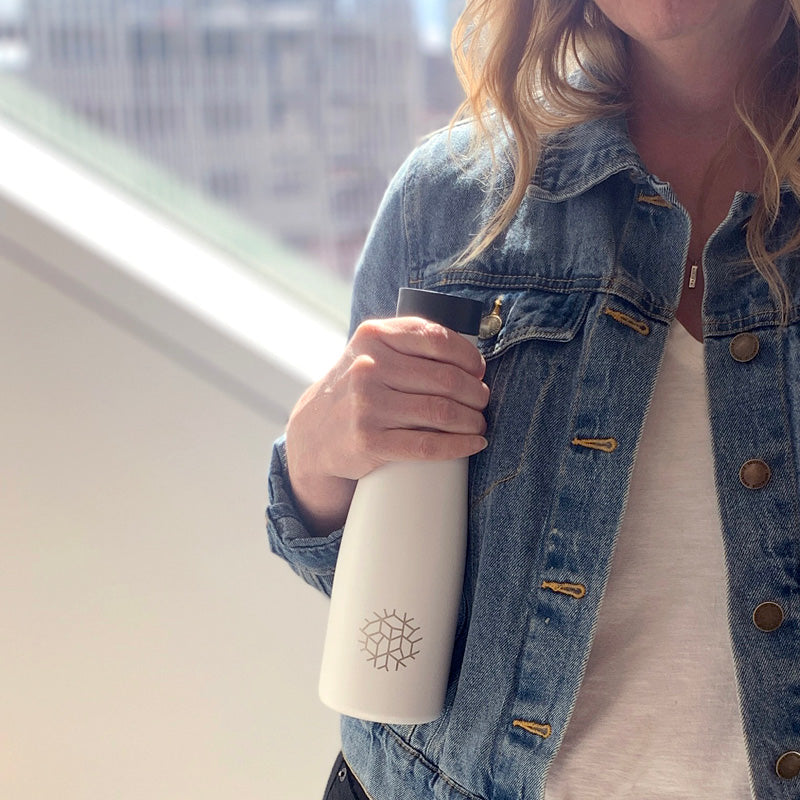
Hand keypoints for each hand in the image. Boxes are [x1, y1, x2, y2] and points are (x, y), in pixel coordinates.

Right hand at [285, 316, 489, 534]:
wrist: (315, 432)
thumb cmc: (357, 388)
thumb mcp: (370, 352)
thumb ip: (407, 342)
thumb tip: (471, 359)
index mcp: (373, 336)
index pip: (436, 339)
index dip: (468, 357)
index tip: (478, 370)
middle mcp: (368, 367)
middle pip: (446, 379)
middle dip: (476, 392)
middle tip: (482, 401)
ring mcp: (367, 405)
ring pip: (442, 412)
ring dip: (473, 420)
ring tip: (479, 423)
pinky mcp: (369, 441)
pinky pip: (428, 445)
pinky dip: (460, 446)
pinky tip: (474, 444)